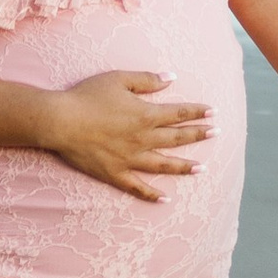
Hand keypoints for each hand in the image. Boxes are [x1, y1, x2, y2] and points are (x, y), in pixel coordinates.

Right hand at [38, 69, 211, 199]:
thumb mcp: (119, 79)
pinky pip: (138, 187)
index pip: (178, 114)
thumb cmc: (88, 96)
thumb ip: (147, 80)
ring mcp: (130, 159)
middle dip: (198, 135)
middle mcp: (142, 139)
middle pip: (176, 138)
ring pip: (164, 165)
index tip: (213, 113)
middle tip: (216, 134)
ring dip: (184, 167)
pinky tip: (165, 199)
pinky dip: (152, 194)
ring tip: (202, 169)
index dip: (197, 113)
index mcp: (145, 115)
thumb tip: (171, 78)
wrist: (60, 121)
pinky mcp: (114, 174)